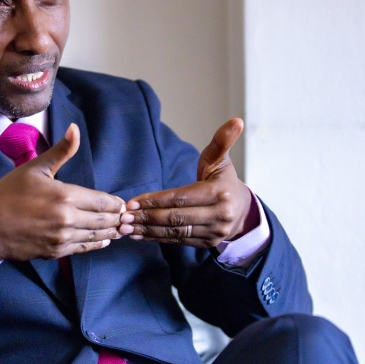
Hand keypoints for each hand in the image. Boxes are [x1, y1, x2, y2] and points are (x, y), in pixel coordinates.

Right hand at [0, 123, 125, 260]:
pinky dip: (96, 244)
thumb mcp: (34, 168)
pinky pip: (83, 248)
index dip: (115, 203)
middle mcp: (68, 219)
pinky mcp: (56, 252)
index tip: (123, 203)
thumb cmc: (7, 194)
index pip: (102, 201)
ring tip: (120, 229)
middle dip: (117, 218)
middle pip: (103, 220)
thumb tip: (75, 128)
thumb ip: (61, 151)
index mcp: (66, 196)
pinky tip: (103, 240)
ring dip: (110, 232)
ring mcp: (63, 238)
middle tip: (127, 217)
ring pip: (96, 236)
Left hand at [121, 118, 252, 247]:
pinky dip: (157, 238)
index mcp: (219, 192)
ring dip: (148, 230)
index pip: (181, 197)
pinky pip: (178, 241)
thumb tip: (236, 120)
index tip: (132, 202)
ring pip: (175, 232)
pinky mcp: (207, 243)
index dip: (155, 200)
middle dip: (147, 217)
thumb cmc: (223, 180)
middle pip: (176, 217)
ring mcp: (214, 232)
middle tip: (123, 217)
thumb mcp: (221, 159)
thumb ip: (222, 141)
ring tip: (126, 229)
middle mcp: (219, 215)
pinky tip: (140, 236)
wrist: (241, 210)